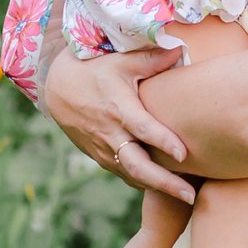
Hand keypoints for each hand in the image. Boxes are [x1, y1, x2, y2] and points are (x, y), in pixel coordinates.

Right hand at [42, 47, 196, 202]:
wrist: (58, 89)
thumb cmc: (94, 71)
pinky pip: (124, 174)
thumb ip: (152, 60)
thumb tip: (181, 50)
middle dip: (164, 183)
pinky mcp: (100, 157)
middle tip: (190, 196)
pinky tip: (163, 189)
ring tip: (185, 198)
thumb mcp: (120, 61)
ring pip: (131, 175)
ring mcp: (104, 149)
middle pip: (137, 166)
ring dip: (157, 188)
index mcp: (118, 109)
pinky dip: (143, 183)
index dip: (163, 141)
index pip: (142, 129)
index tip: (183, 154)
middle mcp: (110, 134)